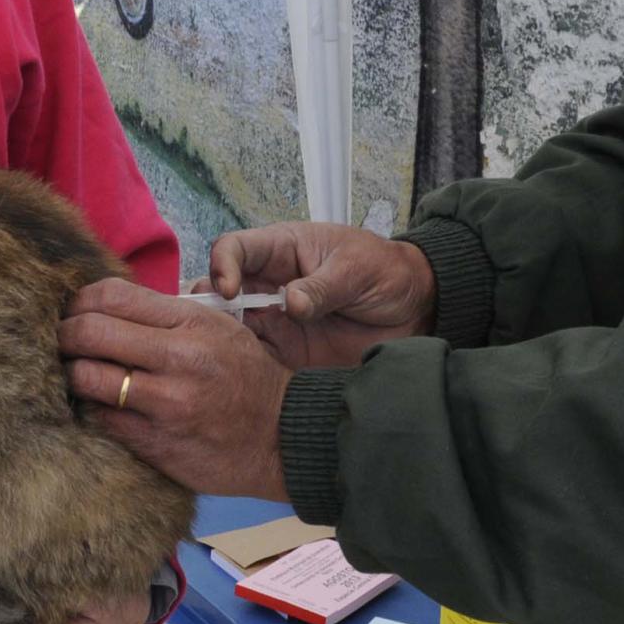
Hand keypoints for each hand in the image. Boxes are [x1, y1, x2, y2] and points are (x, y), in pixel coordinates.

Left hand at [59, 280, 291, 499]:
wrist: (283, 436)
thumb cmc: (247, 377)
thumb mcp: (220, 327)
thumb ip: (168, 314)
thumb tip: (110, 303)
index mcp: (191, 323)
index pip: (113, 296)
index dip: (80, 301)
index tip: (74, 311)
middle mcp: (177, 359)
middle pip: (89, 333)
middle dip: (64, 335)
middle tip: (61, 342)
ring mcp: (165, 404)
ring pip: (86, 379)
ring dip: (72, 375)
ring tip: (77, 375)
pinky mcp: (157, 443)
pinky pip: (102, 420)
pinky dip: (92, 410)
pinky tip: (99, 407)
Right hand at [209, 222, 435, 369]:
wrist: (415, 309)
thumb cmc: (386, 271)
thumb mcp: (357, 269)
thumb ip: (322, 286)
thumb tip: (290, 302)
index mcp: (282, 250)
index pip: (235, 249)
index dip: (223, 266)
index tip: (229, 290)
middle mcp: (270, 284)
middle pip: (220, 292)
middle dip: (208, 308)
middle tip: (212, 329)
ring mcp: (276, 320)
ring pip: (231, 328)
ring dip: (222, 339)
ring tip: (223, 353)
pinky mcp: (288, 351)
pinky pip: (255, 358)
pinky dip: (244, 366)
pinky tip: (244, 374)